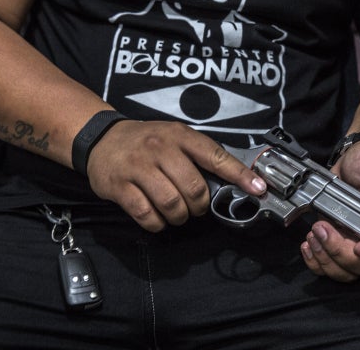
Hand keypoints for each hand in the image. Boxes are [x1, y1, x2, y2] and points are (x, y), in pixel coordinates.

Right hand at [86, 120, 266, 231]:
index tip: (258, 189)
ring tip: (177, 213)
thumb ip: (199, 156)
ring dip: (180, 216)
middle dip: (200, 205)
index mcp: (179, 136)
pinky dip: (158, 223)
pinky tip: (158, 218)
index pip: (215, 156)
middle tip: (196, 207)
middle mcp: (159, 149)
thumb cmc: (146, 141)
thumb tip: (234, 181)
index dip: (239, 175)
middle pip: (194, 188)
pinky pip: (147, 215)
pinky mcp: (120, 186)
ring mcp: (138, 167)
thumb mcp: (174, 137)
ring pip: (171, 203)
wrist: (101, 139)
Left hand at [300, 140, 359, 280]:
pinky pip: (327, 264)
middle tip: (322, 228)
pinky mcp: (337, 241)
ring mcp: (355, 243)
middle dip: (339, 252)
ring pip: (343, 270)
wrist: (354, 157)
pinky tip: (308, 243)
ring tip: (314, 232)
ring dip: (324, 257)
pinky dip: (315, 260)